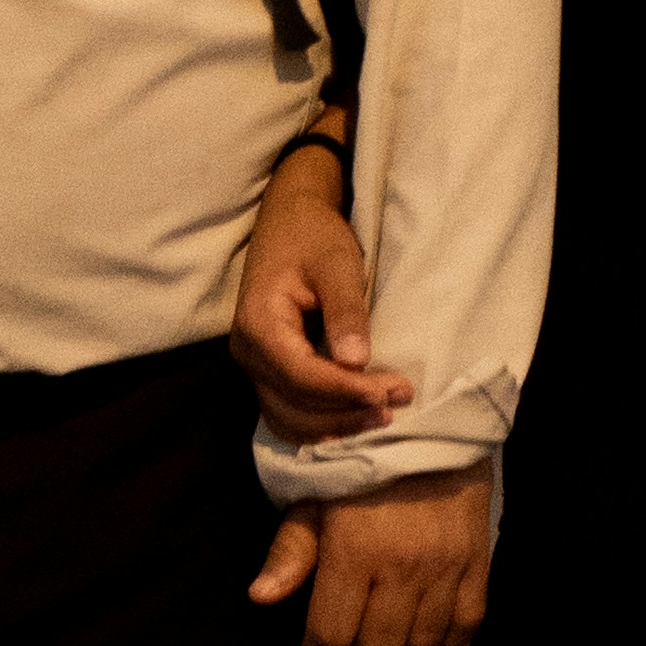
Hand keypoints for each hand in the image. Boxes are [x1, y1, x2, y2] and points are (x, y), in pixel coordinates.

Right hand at [231, 151, 415, 446]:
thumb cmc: (314, 237)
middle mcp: (247, 351)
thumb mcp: (337, 264)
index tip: (390, 392)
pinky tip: (352, 420)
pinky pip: (285, 412)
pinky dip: (318, 424)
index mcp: (258, 323)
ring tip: (383, 416)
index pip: (301, 376)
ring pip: (288, 418)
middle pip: (294, 404)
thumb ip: (345, 312)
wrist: (290, 221)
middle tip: (398, 402)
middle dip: (347, 411)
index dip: (346, 391)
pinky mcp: (266, 370)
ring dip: (335, 424)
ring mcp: (253, 364)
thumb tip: (356, 363)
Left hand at [249, 463, 494, 645]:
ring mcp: (445, 567)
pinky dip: (445, 639)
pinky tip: (426, 626)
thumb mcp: (315, 496)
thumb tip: (261, 597)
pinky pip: (466, 626)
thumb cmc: (360, 459)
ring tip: (384, 623)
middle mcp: (402, 566)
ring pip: (420, 643)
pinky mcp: (478, 562)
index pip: (330, 635)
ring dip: (398, 644)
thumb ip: (290, 549)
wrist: (431, 420)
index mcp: (354, 551)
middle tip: (345, 635)